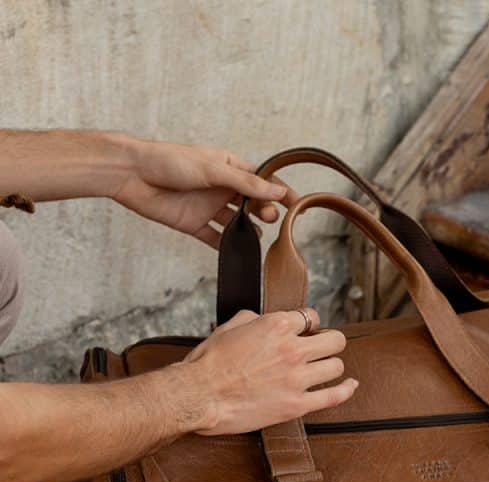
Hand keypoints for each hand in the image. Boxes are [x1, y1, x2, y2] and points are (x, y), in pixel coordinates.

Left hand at [110, 137, 299, 247]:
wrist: (130, 174)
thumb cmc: (169, 161)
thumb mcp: (213, 169)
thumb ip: (246, 183)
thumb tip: (278, 190)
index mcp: (229, 167)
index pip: (262, 180)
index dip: (280, 192)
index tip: (297, 205)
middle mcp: (221, 187)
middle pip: (253, 203)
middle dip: (265, 211)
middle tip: (270, 218)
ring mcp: (208, 207)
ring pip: (238, 222)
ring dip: (249, 230)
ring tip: (256, 236)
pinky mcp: (194, 224)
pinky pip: (216, 238)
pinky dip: (227, 245)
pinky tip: (238, 252)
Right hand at [183, 308, 357, 435]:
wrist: (198, 395)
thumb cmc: (208, 363)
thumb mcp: (230, 326)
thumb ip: (256, 318)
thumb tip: (265, 319)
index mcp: (277, 325)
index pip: (311, 317)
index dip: (309, 325)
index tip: (307, 332)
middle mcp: (292, 349)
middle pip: (334, 340)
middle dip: (329, 343)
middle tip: (320, 349)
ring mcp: (297, 378)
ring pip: (336, 366)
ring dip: (331, 366)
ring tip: (323, 369)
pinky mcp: (297, 404)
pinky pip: (335, 396)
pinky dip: (347, 390)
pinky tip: (351, 385)